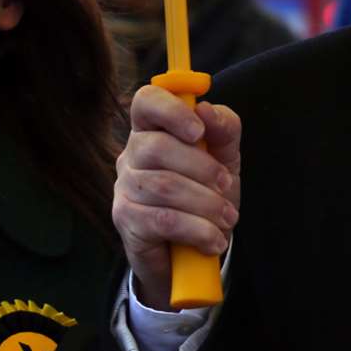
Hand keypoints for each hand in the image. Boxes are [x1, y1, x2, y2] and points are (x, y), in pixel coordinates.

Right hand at [112, 85, 240, 310]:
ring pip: (163, 186)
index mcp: (153, 129)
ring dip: (205, 204)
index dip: (170, 109)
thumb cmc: (206, 192)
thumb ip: (223, 128)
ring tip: (226, 218)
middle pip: (157, 147)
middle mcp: (131, 154)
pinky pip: (163, 220)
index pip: (146, 101)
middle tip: (226, 186)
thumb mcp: (225, 157)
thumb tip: (206, 110)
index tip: (198, 131)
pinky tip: (213, 239)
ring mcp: (124, 188)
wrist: (194, 249)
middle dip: (202, 168)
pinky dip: (197, 230)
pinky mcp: (126, 221)